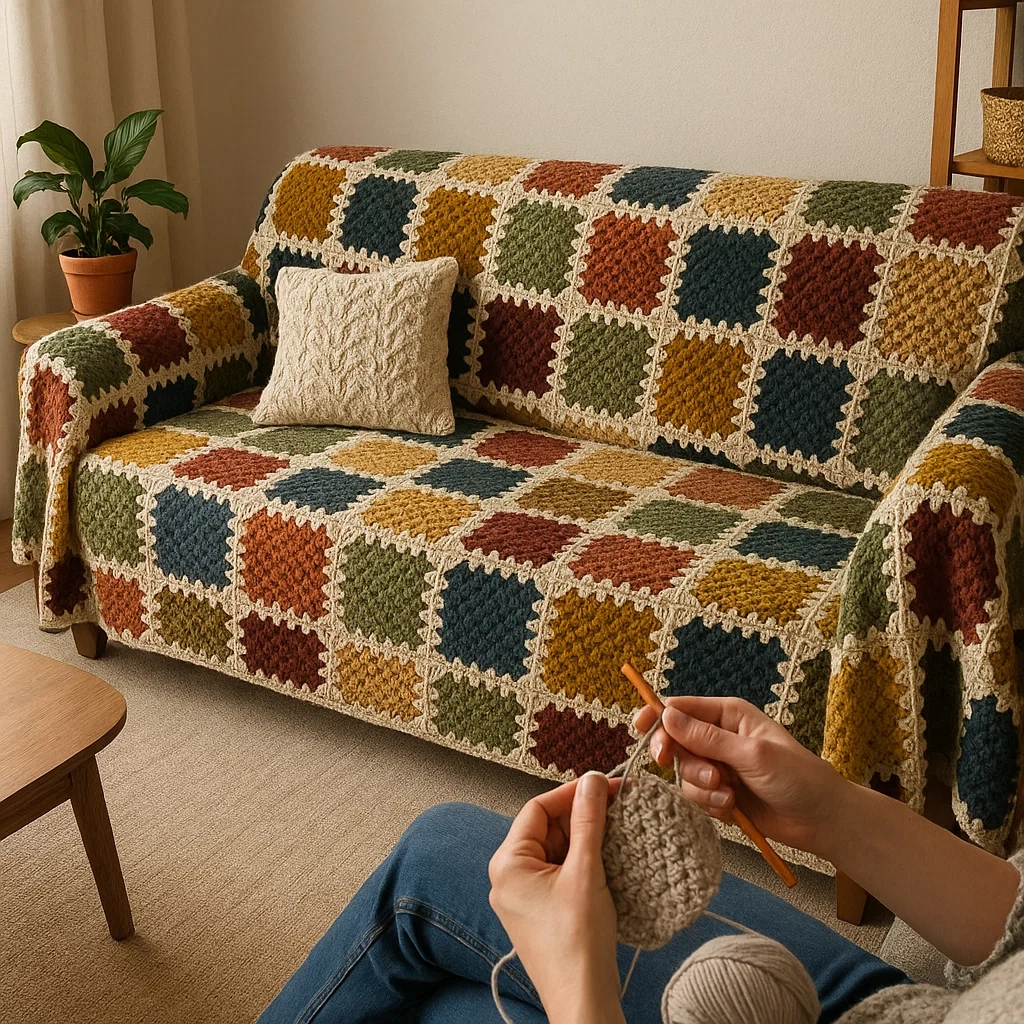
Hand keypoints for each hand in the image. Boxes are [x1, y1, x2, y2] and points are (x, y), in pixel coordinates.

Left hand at [488, 773, 626, 1023]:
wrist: (583, 1001)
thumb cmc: (577, 945)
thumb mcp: (585, 871)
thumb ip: (588, 822)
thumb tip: (592, 782)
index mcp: (507, 863)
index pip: (537, 808)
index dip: (571, 793)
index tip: (602, 786)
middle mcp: (509, 877)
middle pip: (546, 828)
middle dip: (581, 817)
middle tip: (616, 806)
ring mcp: (524, 896)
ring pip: (556, 850)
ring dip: (586, 840)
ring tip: (618, 832)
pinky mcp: (541, 911)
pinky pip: (560, 872)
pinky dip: (584, 862)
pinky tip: (609, 859)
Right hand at [634, 696, 849, 859]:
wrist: (821, 820)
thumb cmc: (797, 776)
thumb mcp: (752, 753)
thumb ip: (706, 737)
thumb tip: (666, 716)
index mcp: (727, 714)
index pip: (679, 708)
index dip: (657, 717)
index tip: (640, 729)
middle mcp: (717, 736)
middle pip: (674, 742)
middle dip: (685, 761)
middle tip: (706, 775)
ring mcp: (717, 766)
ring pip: (683, 773)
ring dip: (702, 787)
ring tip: (730, 794)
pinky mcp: (718, 793)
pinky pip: (694, 796)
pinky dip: (710, 804)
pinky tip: (734, 807)